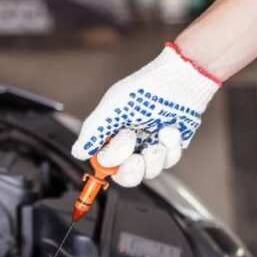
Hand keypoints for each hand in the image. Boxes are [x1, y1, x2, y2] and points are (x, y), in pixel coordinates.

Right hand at [72, 42, 220, 186]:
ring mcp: (151, 146)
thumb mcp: (112, 108)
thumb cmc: (145, 88)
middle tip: (136, 158)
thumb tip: (77, 152)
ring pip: (150, 172)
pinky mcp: (171, 147)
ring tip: (158, 133)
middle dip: (133, 170)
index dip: (110, 162)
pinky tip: (169, 128)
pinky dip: (170, 145)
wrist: (179, 80)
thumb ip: (92, 132)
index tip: (115, 152)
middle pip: (128, 176)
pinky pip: (170, 160)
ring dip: (154, 155)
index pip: (106, 163)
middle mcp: (132, 144)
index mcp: (113, 135)